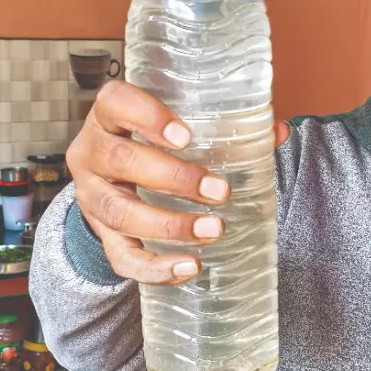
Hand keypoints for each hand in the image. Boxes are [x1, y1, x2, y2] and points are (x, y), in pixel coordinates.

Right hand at [66, 80, 289, 285]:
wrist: (110, 181)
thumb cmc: (149, 144)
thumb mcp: (172, 127)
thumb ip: (222, 126)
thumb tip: (278, 131)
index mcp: (109, 117)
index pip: (115, 103)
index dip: (147, 117)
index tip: (185, 136)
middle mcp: (92, 154)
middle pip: (121, 161)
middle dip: (173, 178)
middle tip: (219, 190)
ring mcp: (92, 197)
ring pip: (119, 212)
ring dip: (169, 224)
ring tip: (212, 229)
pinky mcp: (101, 235)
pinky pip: (121, 256)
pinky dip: (156, 267)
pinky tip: (189, 266)